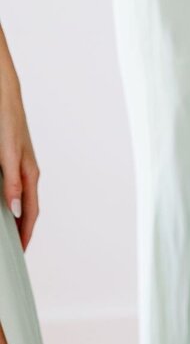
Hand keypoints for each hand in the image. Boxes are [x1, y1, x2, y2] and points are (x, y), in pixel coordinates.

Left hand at [0, 61, 39, 250]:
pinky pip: (14, 187)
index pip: (31, 212)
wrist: (3, 92)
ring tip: (14, 231)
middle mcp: (26, 171)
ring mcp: (19, 165)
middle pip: (28, 208)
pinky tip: (5, 203)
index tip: (21, 250)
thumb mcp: (7, 154)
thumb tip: (15, 209)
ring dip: (18, 216)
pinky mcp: (9, 158)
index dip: (26, 233)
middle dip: (24, 230)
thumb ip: (12, 183)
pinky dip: (11, 200)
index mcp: (29, 173)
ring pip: (21, 198)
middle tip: (18, 247)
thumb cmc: (7, 118)